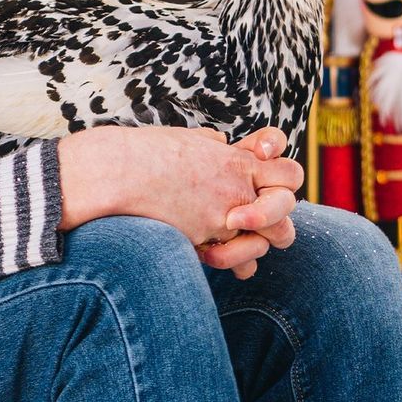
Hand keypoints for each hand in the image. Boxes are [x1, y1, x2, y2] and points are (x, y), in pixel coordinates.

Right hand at [56, 121, 302, 276]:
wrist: (113, 173)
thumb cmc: (142, 153)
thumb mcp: (186, 139)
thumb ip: (212, 145)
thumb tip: (222, 144)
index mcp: (236, 159)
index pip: (289, 172)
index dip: (282, 183)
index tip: (263, 186)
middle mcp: (238, 186)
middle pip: (287, 208)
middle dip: (275, 220)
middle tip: (251, 222)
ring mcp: (224, 214)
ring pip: (265, 241)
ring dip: (252, 246)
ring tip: (230, 244)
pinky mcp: (206, 238)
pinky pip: (234, 261)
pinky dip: (226, 261)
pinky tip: (210, 255)